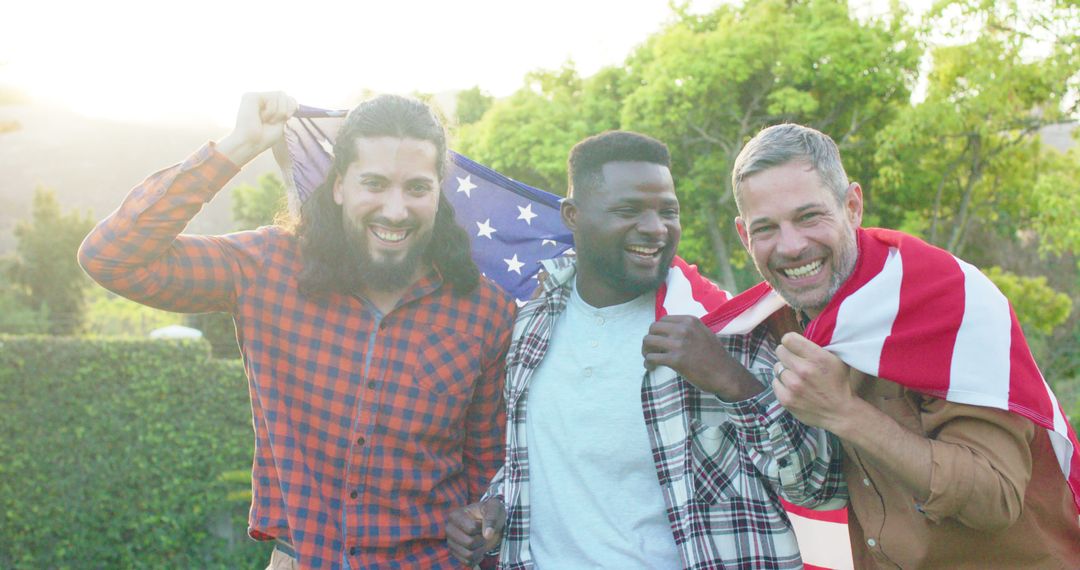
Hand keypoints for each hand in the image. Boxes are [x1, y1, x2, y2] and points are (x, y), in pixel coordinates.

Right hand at [216, 91, 297, 165]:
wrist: (251, 144)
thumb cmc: (264, 138)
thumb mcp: (280, 122)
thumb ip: (286, 110)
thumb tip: (293, 100)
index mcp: (266, 105)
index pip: (286, 97)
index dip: (292, 106)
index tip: (287, 117)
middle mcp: (260, 99)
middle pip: (283, 94)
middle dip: (284, 110)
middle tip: (273, 122)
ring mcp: (255, 97)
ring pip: (280, 94)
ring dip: (278, 112)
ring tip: (266, 121)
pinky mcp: (250, 96)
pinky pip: (272, 98)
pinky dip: (271, 111)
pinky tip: (260, 118)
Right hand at [446, 497, 504, 566]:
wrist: (490, 522)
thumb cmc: (491, 512)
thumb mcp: (494, 508)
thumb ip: (491, 518)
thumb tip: (488, 535)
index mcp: (455, 515)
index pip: (471, 529)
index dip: (483, 527)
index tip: (483, 522)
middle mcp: (449, 529)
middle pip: (469, 543)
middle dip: (482, 540)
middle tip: (483, 533)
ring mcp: (451, 543)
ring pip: (468, 555)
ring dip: (480, 550)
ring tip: (481, 541)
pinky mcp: (455, 554)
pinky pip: (467, 563)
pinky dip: (477, 558)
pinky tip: (479, 550)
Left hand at [642, 315, 762, 400]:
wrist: (725, 374)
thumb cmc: (714, 356)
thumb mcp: (703, 333)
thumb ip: (686, 329)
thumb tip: (666, 332)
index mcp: (689, 321)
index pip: (662, 320)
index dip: (657, 331)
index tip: (658, 341)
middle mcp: (683, 329)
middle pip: (653, 329)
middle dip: (649, 340)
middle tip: (650, 350)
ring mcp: (679, 344)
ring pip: (648, 342)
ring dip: (645, 351)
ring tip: (649, 359)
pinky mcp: (676, 360)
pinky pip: (652, 358)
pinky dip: (648, 363)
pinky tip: (651, 367)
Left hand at [772, 332, 861, 432]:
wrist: (839, 412)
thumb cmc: (838, 383)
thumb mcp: (836, 359)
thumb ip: (818, 346)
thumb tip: (800, 337)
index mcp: (816, 357)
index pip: (788, 339)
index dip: (791, 341)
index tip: (795, 347)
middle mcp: (803, 370)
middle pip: (780, 351)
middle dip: (787, 354)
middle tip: (795, 362)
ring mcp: (793, 386)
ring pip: (777, 367)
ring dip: (784, 370)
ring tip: (795, 376)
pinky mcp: (785, 399)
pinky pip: (775, 383)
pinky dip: (782, 384)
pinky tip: (793, 387)